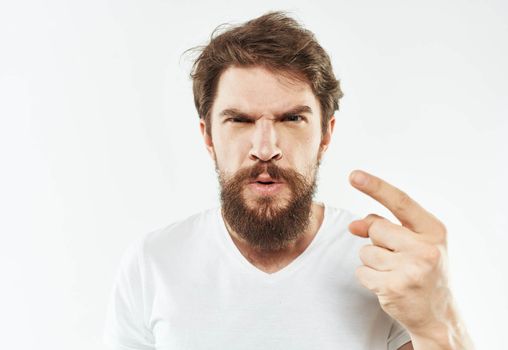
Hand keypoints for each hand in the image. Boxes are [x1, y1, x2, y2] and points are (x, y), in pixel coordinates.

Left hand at [348, 170, 457, 343]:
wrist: (437, 314)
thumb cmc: (423, 270)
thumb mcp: (415, 242)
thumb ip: (385, 226)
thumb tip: (354, 225)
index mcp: (434, 230)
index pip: (400, 202)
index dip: (375, 186)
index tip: (354, 175)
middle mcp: (426, 248)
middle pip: (377, 228)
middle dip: (377, 241)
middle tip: (397, 258)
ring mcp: (411, 270)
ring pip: (366, 251)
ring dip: (373, 262)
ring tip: (395, 273)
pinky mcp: (393, 288)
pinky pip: (361, 272)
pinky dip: (368, 278)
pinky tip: (388, 285)